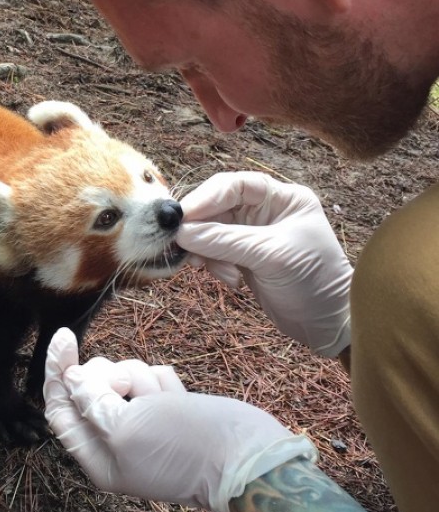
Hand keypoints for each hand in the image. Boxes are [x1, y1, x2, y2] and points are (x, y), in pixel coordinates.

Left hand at [44, 328, 316, 511]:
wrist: (246, 455)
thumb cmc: (185, 445)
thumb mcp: (126, 427)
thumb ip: (91, 404)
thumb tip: (71, 380)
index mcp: (98, 458)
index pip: (60, 408)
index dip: (58, 371)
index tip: (65, 337)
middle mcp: (117, 443)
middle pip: (90, 387)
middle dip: (109, 375)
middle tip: (128, 387)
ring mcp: (145, 425)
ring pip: (124, 376)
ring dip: (142, 378)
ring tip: (164, 401)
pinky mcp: (169, 409)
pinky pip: (152, 377)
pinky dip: (163, 381)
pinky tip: (179, 399)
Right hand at [177, 172, 351, 356]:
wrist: (330, 325)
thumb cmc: (314, 281)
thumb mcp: (270, 256)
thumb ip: (225, 241)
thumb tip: (181, 232)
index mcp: (282, 198)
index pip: (236, 185)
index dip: (207, 197)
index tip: (183, 215)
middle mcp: (266, 212)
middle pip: (219, 207)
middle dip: (201, 227)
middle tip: (183, 245)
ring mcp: (254, 236)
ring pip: (212, 231)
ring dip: (205, 250)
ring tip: (208, 269)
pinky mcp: (244, 259)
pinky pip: (215, 252)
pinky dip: (212, 264)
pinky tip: (228, 279)